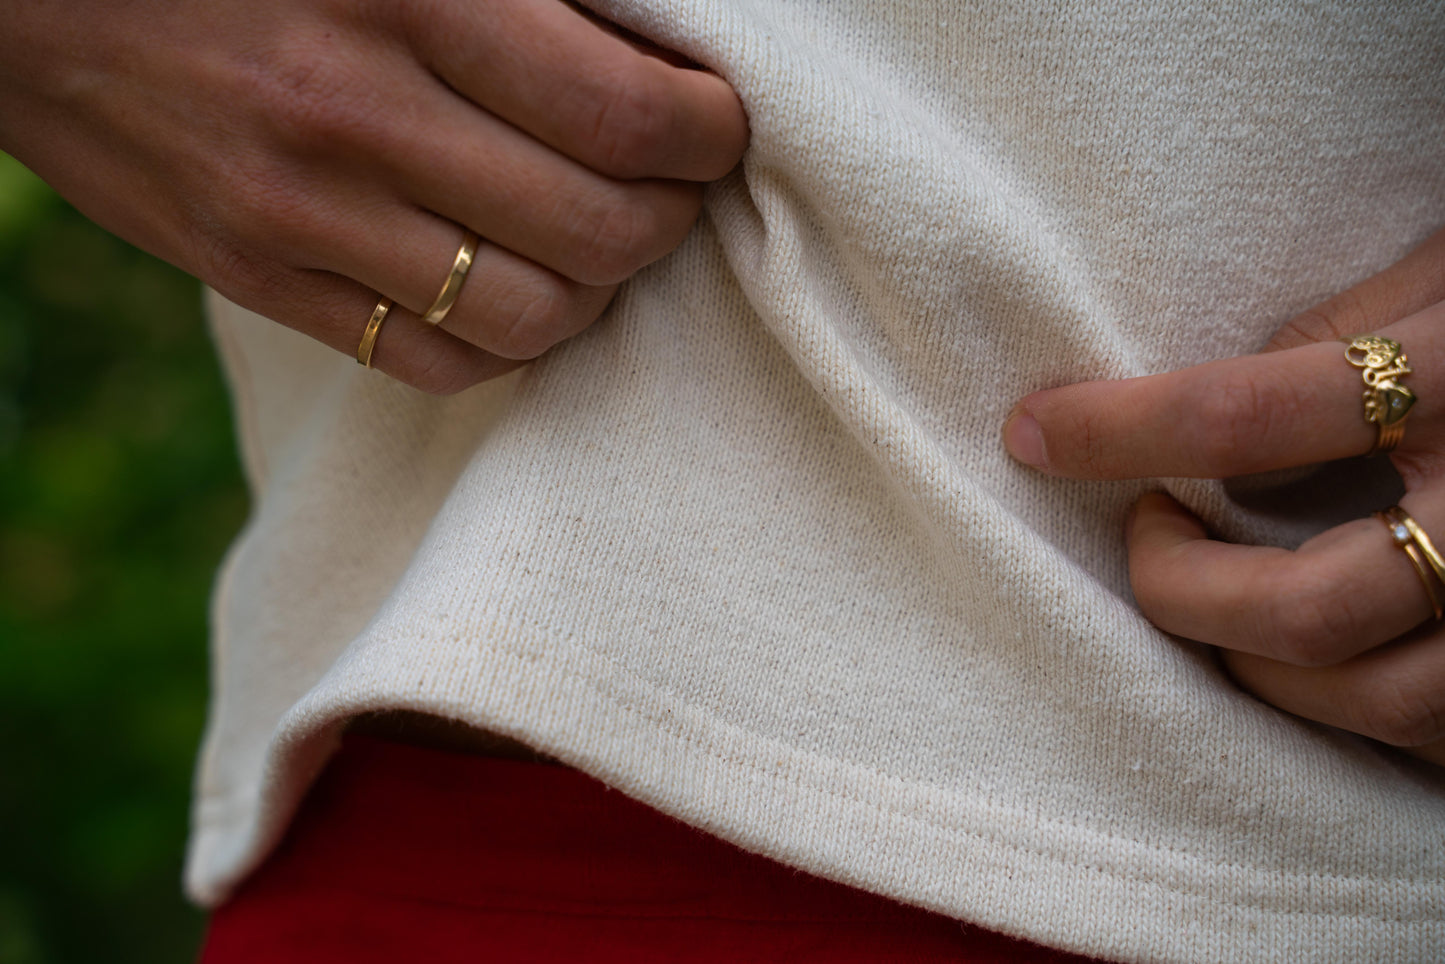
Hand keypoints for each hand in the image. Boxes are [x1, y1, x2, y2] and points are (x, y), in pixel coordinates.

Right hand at [0, 0, 747, 391]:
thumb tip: (645, 44)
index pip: (623, 118)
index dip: (705, 134)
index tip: (713, 122)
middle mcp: (354, 117)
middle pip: (597, 230)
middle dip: (672, 215)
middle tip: (675, 182)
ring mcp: (298, 216)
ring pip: (530, 319)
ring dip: (600, 288)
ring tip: (601, 238)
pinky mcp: (257, 279)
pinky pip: (431, 364)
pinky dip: (506, 344)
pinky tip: (515, 287)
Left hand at [1002, 227, 1444, 764]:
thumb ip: (1348, 326)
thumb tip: (1218, 414)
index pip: (1248, 417)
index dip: (1116, 428)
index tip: (1032, 429)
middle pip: (1304, 608)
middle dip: (1180, 587)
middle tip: (1144, 528)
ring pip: (1360, 697)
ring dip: (1246, 658)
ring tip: (1208, 590)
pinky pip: (1417, 732)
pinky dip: (1332, 701)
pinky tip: (1298, 647)